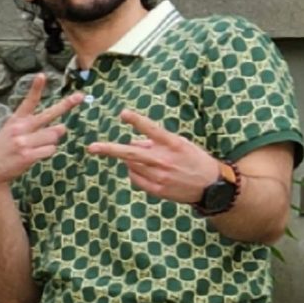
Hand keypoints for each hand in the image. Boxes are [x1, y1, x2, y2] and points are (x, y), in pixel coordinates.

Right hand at [0, 74, 85, 191]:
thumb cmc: (3, 150)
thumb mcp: (10, 133)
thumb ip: (34, 128)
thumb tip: (62, 127)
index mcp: (15, 121)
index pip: (27, 102)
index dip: (36, 88)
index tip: (42, 75)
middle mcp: (20, 129)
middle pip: (49, 115)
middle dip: (66, 105)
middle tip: (79, 97)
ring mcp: (23, 142)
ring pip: (54, 135)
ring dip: (52, 141)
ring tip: (38, 146)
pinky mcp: (28, 155)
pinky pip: (51, 149)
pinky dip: (48, 152)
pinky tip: (36, 155)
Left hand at [86, 106, 220, 205]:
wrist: (211, 186)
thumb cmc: (194, 160)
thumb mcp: (181, 144)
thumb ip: (156, 141)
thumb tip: (132, 142)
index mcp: (173, 144)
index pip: (152, 129)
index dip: (137, 121)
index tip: (123, 113)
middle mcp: (164, 160)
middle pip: (131, 153)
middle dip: (109, 149)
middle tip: (92, 147)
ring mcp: (159, 176)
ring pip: (131, 165)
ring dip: (131, 160)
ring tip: (149, 161)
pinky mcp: (156, 189)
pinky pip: (135, 178)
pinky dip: (135, 172)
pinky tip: (148, 172)